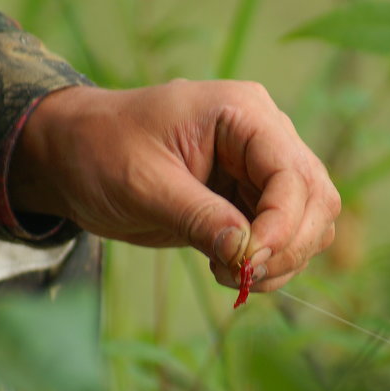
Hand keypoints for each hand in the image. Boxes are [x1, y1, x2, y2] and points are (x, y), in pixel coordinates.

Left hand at [9, 80, 340, 291]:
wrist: (73, 157)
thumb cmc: (100, 152)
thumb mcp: (144, 184)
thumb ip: (199, 217)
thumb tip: (249, 256)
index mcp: (242, 114)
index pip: (292, 172)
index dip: (283, 224)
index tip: (249, 263)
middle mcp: (264, 137)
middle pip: (316, 198)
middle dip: (288, 246)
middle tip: (243, 276)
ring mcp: (260, 169)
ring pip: (309, 222)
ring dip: (282, 260)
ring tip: (229, 273)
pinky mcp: (249, 199)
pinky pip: (284, 237)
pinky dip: (269, 263)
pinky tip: (228, 269)